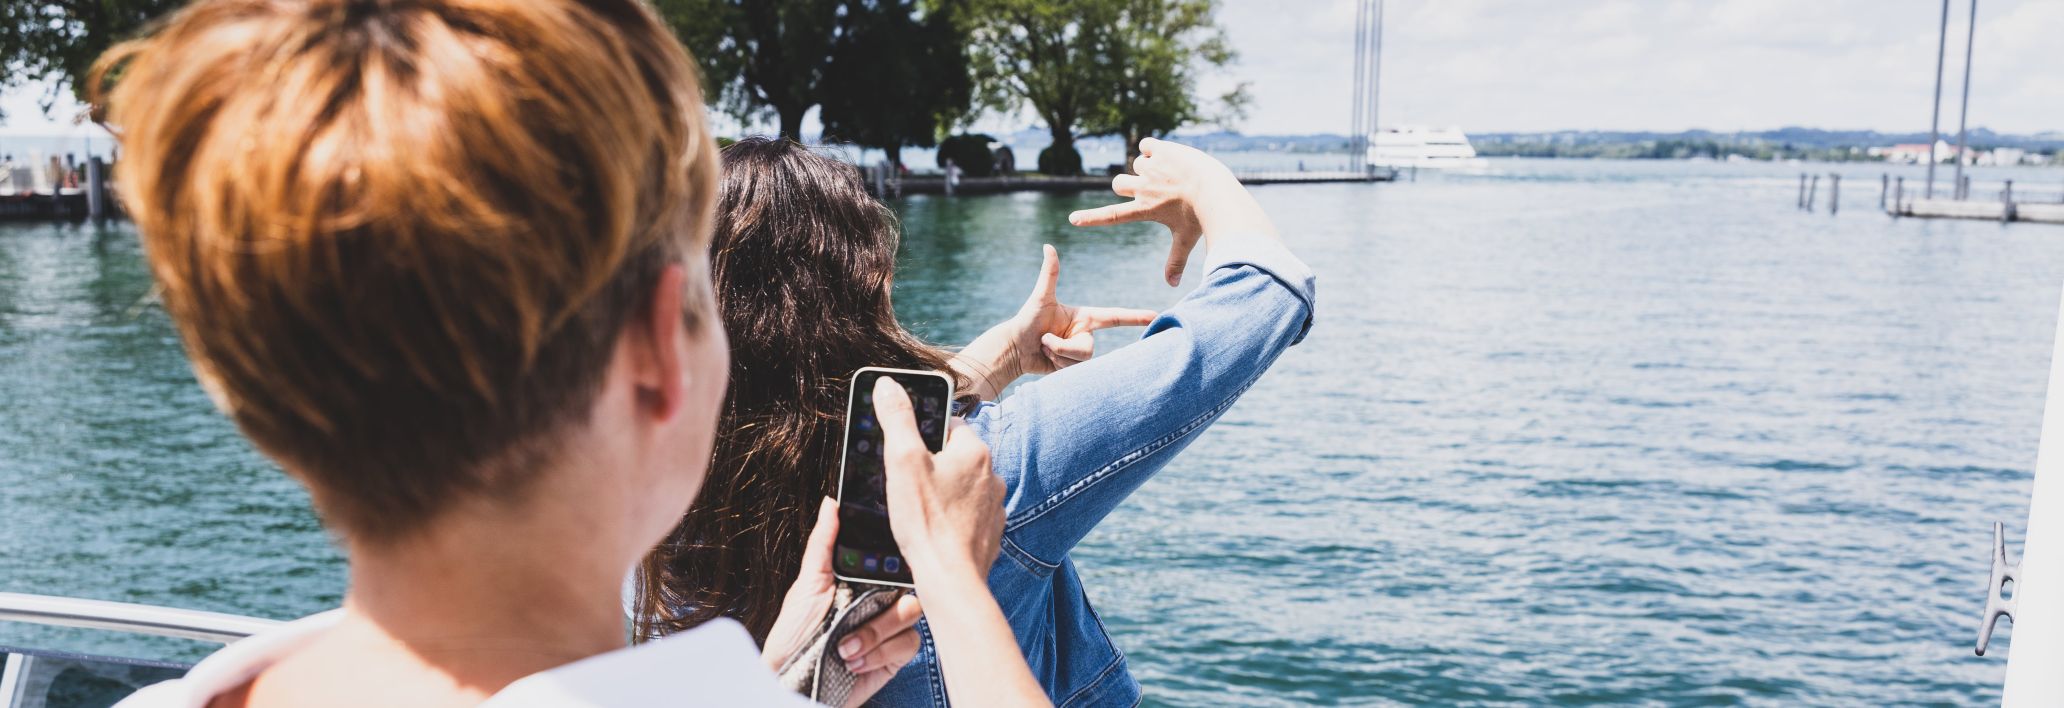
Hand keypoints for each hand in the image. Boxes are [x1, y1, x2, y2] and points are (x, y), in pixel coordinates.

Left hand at [761, 497, 925, 706]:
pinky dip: (878, 653)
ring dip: (874, 632)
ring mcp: (890, 626)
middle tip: (856, 611)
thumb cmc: (794, 635)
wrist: (791, 681)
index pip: (892, 557)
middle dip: (881, 602)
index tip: (884, 563)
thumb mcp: (806, 585)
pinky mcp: (895, 655)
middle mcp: (880, 598)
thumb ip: (823, 544)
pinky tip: (854, 660)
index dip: (897, 555)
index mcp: (863, 578)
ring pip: (911, 612)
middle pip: (911, 581)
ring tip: (845, 646)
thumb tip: (831, 503)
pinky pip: (908, 643)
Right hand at [873, 376, 1004, 583]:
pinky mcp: (991, 533)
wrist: (950, 578)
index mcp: (975, 451)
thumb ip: (897, 419)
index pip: (948, 425)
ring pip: (963, 487)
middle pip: (955, 457)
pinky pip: (968, 516)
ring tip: (918, 510)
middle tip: (906, 484)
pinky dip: (952, 519)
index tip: (905, 452)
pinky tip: (933, 531)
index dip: (923, 436)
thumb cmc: (926, 520)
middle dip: (932, 466)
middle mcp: (993, 475)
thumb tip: (888, 384)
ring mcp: (994, 506)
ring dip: (943, 493)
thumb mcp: (902, 461)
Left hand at [1012, 245, 1157, 371]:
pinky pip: (1073, 372)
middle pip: (1088, 349)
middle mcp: (1084, 335)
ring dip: (1058, 355)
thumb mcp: (1040, 297)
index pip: (1114, 316)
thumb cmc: (1026, 320)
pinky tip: (1046, 360)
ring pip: (1080, 361)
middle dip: (1063, 347)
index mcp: (1083, 317)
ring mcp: (1078, 352)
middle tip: (1045, 340)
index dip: (1135, 317)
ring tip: (1044, 347)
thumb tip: (1048, 246)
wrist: (1013, 348)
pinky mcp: (1072, 368)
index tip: (1154, 316)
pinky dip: (1057, 367)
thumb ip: (1049, 274)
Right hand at [1068, 137, 1278, 285]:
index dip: (1090, 217)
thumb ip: (1176, 261)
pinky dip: (1154, 148)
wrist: (1216, 188)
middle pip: (1118, 184)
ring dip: (1148, 167)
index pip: (1111, 216)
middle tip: (1148, 188)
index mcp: (1144, 210)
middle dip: (1128, 185)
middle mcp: (1143, 188)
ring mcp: (1151, 167)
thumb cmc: (1202, 217)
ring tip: (1171, 174)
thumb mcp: (1186, 240)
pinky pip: (1146, 145)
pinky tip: (1170, 156)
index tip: (1073, 219)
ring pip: (1137, 164)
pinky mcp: (1161, 150)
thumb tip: (1173, 287)